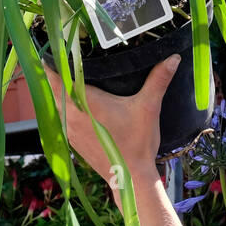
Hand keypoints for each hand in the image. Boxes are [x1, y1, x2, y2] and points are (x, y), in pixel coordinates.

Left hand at [43, 54, 178, 188]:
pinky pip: (60, 116)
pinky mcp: (72, 140)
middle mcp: (71, 114)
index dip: (51, 61)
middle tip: (64, 54)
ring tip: (68, 74)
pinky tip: (75, 101)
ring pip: (54, 102)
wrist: (130, 178)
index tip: (55, 47)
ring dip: (59, 90)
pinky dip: (63, 106)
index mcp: (85, 102)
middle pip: (52, 87)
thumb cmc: (137, 143)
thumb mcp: (148, 107)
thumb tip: (173, 57)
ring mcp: (69, 129)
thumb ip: (158, 80)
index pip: (55, 77)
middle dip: (56, 72)